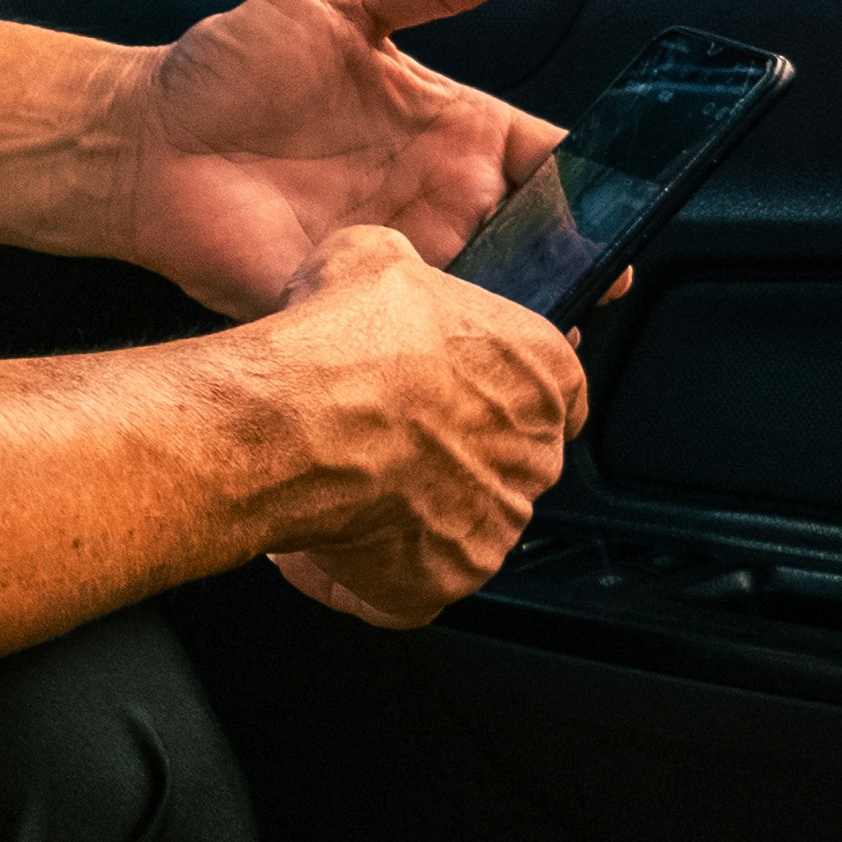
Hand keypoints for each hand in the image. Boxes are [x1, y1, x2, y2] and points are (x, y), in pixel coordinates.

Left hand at [105, 0, 563, 313]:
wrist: (143, 138)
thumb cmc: (234, 65)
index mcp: (454, 133)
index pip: (557, 166)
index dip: (602, 186)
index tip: (631, 199)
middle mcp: (440, 203)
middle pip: (541, 246)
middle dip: (577, 265)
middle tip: (597, 273)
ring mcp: (397, 260)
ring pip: (487, 304)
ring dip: (517, 314)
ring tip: (534, 318)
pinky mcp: (344, 306)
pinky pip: (407, 341)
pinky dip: (434, 346)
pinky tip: (447, 340)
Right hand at [225, 225, 586, 623]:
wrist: (290, 423)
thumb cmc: (337, 343)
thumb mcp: (370, 257)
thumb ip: (406, 277)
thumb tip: (388, 276)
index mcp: (542, 373)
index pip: (551, 390)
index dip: (490, 389)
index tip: (448, 391)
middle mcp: (534, 456)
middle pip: (502, 461)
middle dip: (446, 454)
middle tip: (378, 431)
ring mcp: (493, 527)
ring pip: (455, 522)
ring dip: (408, 511)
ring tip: (338, 481)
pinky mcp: (444, 583)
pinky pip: (409, 584)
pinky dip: (371, 569)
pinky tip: (324, 535)